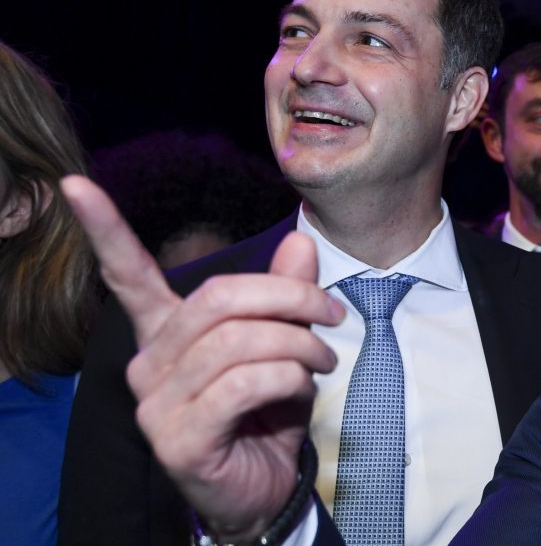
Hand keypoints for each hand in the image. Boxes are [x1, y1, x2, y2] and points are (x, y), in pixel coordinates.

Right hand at [61, 175, 342, 540]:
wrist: (266, 489)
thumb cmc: (268, 412)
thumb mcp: (284, 344)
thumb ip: (286, 295)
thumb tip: (299, 241)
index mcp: (167, 333)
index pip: (128, 276)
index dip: (103, 229)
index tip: (76, 183)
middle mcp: (149, 363)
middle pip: (219, 297)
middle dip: (290, 296)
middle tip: (332, 313)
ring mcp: (156, 403)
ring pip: (239, 341)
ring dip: (300, 345)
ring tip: (324, 360)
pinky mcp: (178, 438)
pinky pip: (244, 383)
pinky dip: (288, 378)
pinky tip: (301, 391)